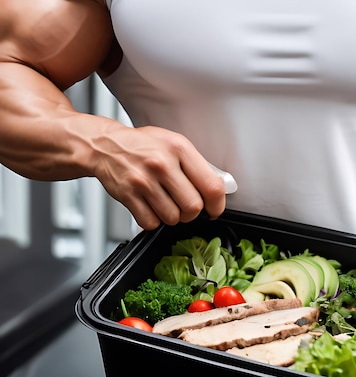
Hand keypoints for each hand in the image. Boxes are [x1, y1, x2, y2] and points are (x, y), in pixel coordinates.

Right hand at [91, 125, 227, 229]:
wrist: (105, 146)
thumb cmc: (143, 146)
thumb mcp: (174, 144)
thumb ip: (197, 166)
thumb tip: (218, 190)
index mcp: (179, 149)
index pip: (212, 186)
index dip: (217, 205)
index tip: (214, 210)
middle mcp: (162, 164)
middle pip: (193, 207)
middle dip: (191, 213)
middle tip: (185, 207)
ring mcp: (144, 180)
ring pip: (172, 218)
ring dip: (171, 217)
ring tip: (164, 203)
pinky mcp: (128, 195)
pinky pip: (150, 222)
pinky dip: (153, 220)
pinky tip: (150, 207)